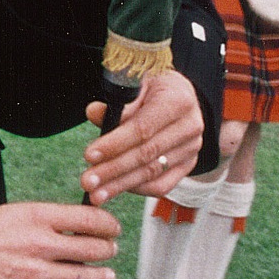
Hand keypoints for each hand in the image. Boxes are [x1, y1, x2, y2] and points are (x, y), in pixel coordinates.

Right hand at [0, 202, 120, 278]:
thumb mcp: (17, 213)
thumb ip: (49, 219)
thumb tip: (79, 225)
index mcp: (38, 217)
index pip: (88, 219)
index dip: (108, 224)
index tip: (113, 228)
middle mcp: (41, 244)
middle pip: (92, 248)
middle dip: (107, 250)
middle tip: (111, 250)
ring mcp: (36, 273)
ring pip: (83, 276)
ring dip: (102, 275)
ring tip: (107, 275)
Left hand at [78, 70, 203, 203]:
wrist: (180, 95)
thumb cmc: (152, 88)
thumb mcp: (135, 84)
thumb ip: (117, 102)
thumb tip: (94, 112)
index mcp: (178, 100)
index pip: (143, 128)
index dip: (115, 143)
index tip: (89, 155)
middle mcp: (190, 126)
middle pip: (147, 154)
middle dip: (113, 170)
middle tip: (87, 182)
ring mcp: (191, 148)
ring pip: (152, 173)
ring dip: (120, 185)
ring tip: (96, 194)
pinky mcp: (188, 165)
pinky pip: (162, 185)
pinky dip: (137, 189)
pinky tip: (116, 188)